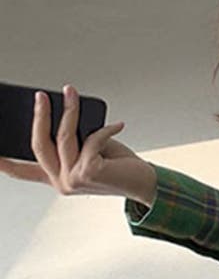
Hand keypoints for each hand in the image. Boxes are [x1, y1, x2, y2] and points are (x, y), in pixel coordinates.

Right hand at [0, 84, 156, 205]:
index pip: (23, 171)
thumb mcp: (89, 150)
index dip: (4, 162)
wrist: (145, 185)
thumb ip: (72, 139)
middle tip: (41, 96)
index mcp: (56, 178)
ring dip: (69, 111)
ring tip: (72, 93)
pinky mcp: (88, 173)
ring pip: (63, 137)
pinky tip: (118, 125)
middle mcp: (61, 183)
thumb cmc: (118, 166)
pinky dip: (104, 129)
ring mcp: (73, 180)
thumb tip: (60, 112)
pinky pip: (89, 140)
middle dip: (39, 116)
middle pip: (38, 144)